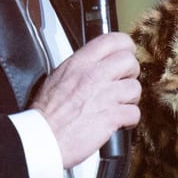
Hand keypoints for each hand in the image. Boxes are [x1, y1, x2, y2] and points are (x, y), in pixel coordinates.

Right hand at [32, 32, 141, 166]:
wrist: (43, 137)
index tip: (126, 54)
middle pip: (129, 61)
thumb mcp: (57, 78)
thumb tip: (94, 65)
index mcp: (79, 63)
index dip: (125, 46)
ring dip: (131, 99)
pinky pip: (134, 112)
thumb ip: (79, 68)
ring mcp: (104, 95)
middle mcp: (93, 75)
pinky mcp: (111, 116)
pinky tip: (120, 122)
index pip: (112, 40)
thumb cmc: (47, 114)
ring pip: (135, 88)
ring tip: (120, 105)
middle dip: (131, 73)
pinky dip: (130, 120)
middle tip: (123, 83)